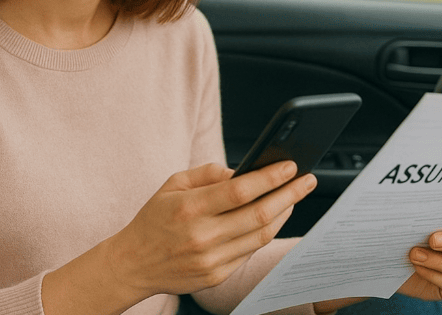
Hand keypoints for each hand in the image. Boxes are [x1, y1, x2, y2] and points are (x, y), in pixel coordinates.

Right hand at [107, 161, 316, 300]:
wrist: (133, 263)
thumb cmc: (155, 218)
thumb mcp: (174, 184)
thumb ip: (210, 173)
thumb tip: (245, 171)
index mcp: (190, 207)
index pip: (240, 190)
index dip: (270, 177)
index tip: (291, 166)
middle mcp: (202, 236)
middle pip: (259, 214)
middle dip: (290, 194)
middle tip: (308, 180)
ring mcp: (211, 260)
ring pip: (261, 235)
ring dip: (284, 213)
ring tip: (294, 197)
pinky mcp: (217, 276)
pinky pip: (250, 252)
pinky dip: (266, 232)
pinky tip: (274, 217)